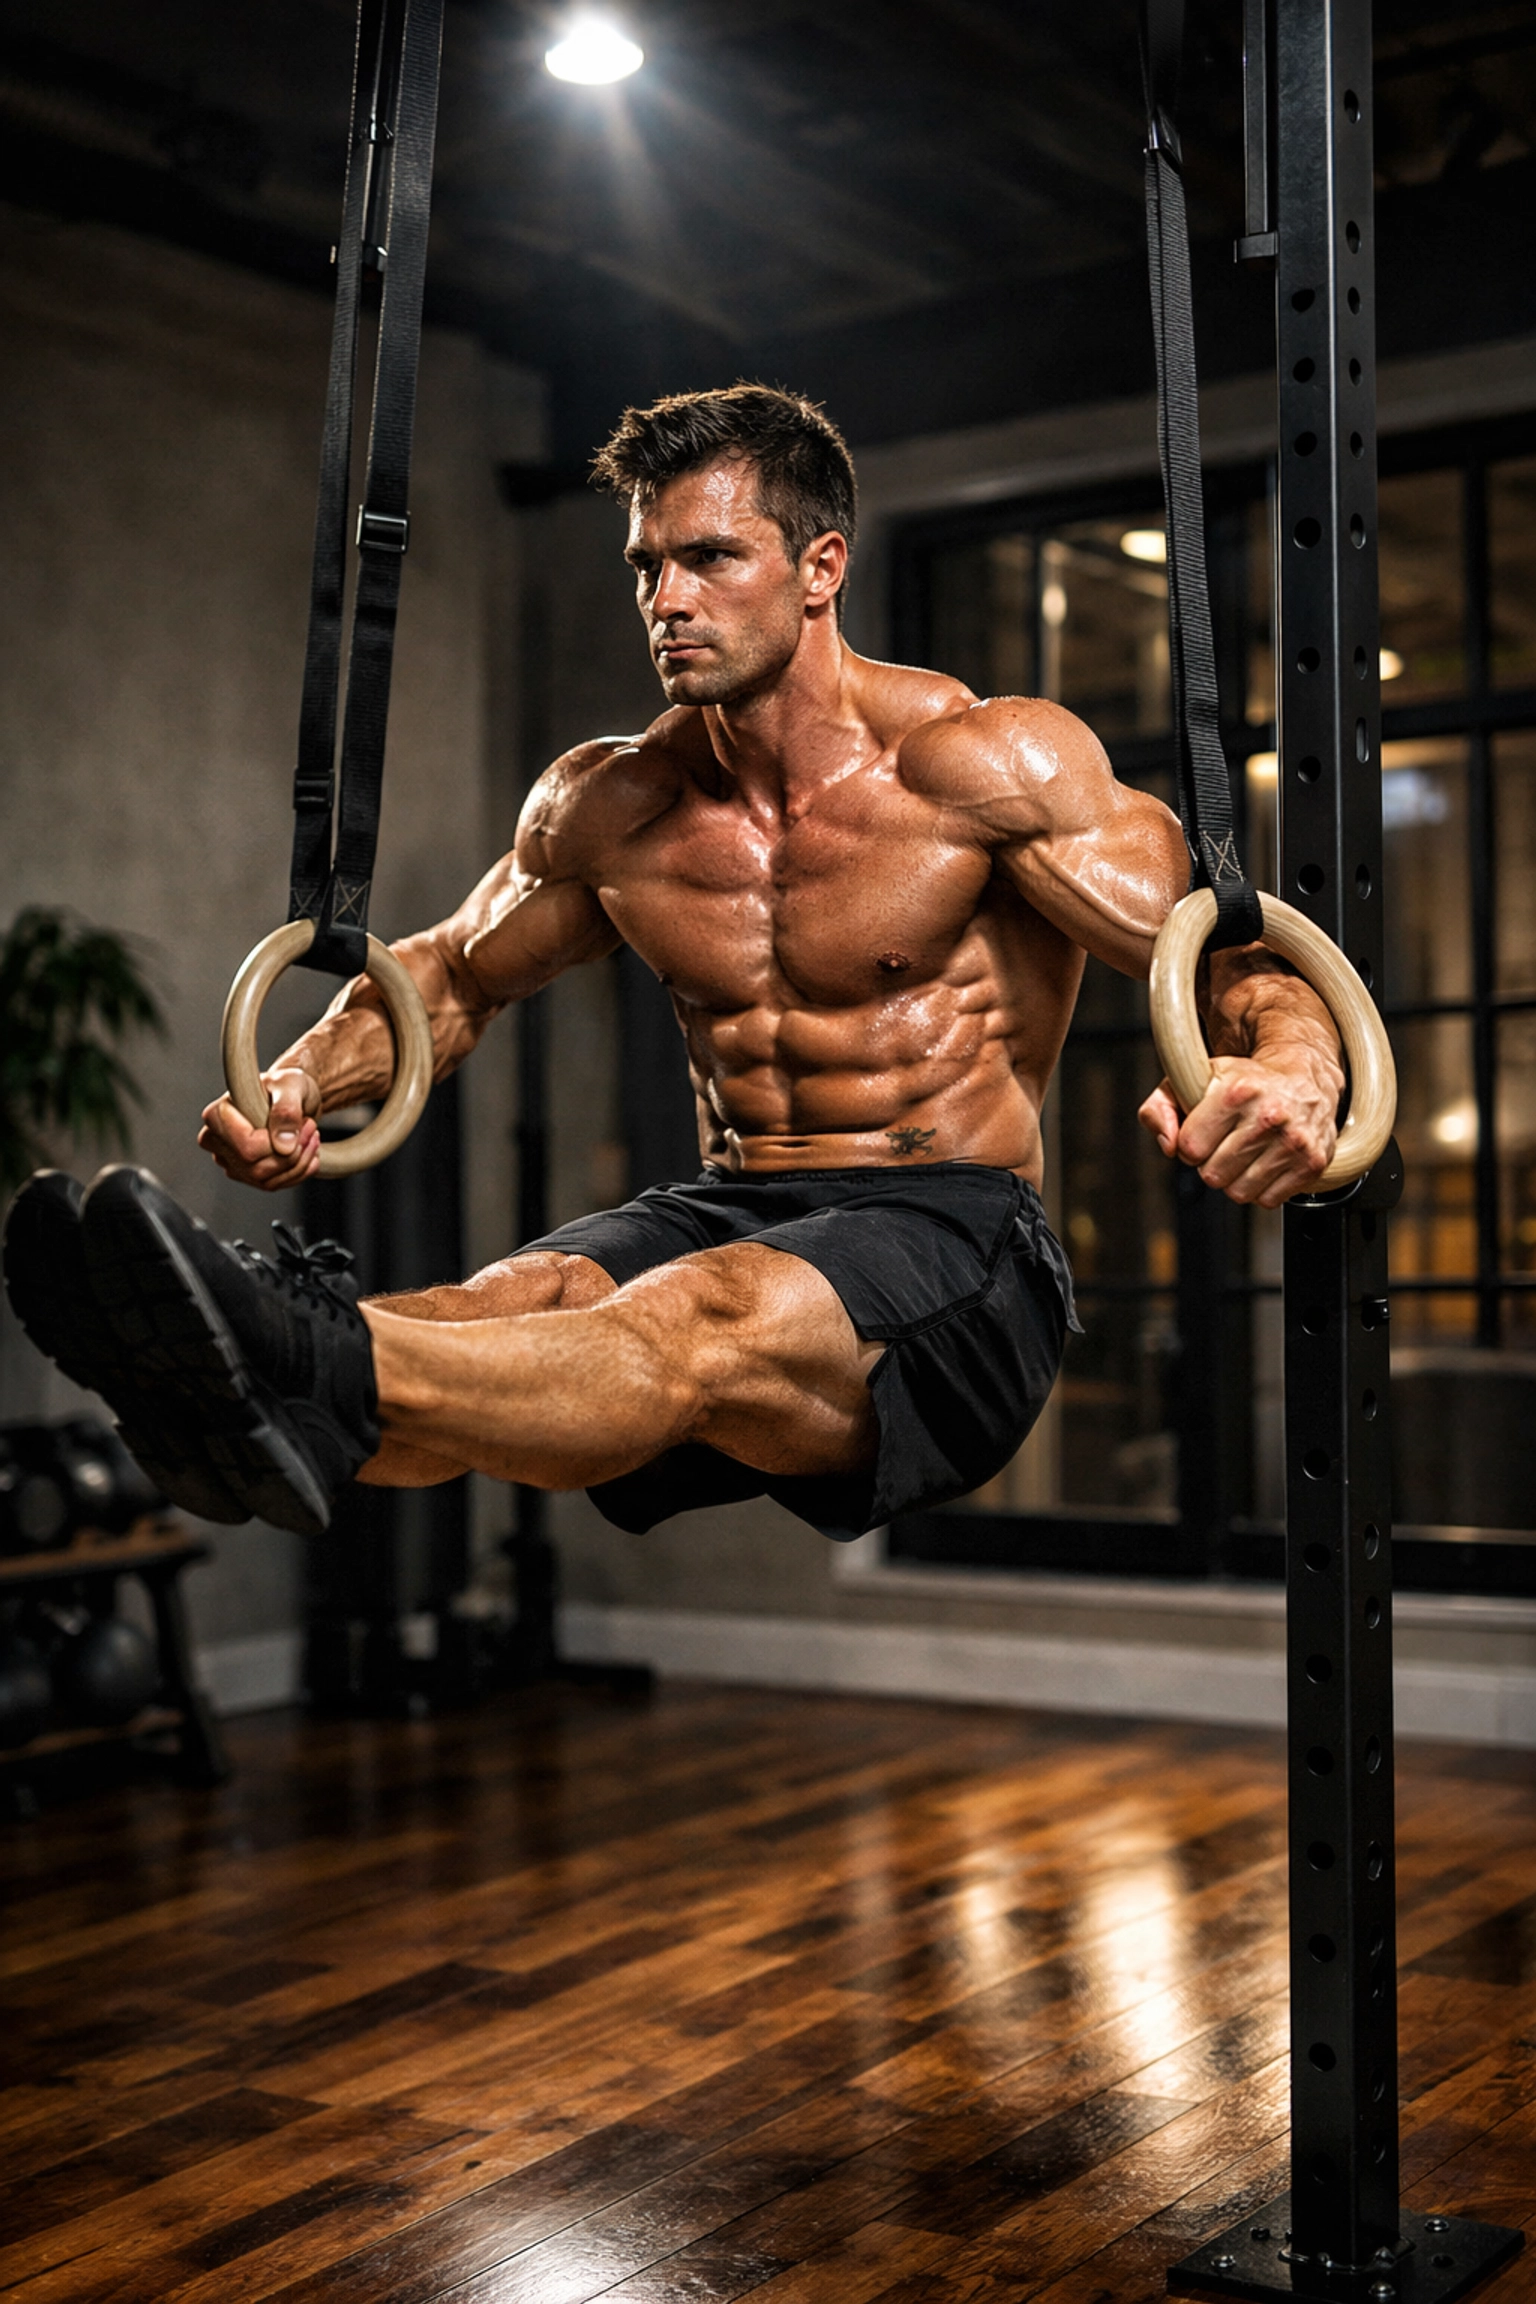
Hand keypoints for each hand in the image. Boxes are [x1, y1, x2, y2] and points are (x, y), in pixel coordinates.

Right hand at [199, 1067, 322, 1189]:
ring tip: (312, 1138)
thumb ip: (286, 1110)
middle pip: (256, 1168)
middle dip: (294, 1154)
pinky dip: (297, 1172)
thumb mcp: (290, 1085)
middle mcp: (217, 1140)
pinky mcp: (244, 1172)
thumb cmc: (284, 1085)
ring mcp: (229, 1159)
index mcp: (217, 1115)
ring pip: (265, 1181)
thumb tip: (283, 1144)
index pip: (247, 1148)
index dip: (279, 1144)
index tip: (302, 1123)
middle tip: (312, 1129)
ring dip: (299, 1164)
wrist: (291, 1096)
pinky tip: (308, 1153)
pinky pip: (272, 1184)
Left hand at [1138, 1049, 1341, 1206]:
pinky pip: (1267, 1201)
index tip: (1202, 1133)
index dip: (1189, 1145)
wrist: (1303, 1079)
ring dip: (1235, 1179)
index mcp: (1236, 1091)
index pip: (1189, 1148)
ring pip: (1238, 1192)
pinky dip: (1261, 1188)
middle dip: (1211, 1163)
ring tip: (1245, 1153)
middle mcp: (1269, 1115)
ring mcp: (1293, 1141)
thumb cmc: (1243, 1083)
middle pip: (1212, 1175)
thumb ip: (1159, 1108)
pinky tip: (1265, 1162)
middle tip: (1225, 1143)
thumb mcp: (1193, 1081)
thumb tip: (1168, 1147)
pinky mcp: (1311, 1163)